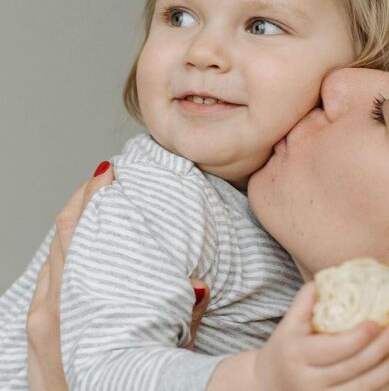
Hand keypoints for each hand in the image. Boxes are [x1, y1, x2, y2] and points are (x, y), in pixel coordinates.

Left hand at [26, 161, 209, 390]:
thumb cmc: (117, 386)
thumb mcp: (155, 358)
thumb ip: (179, 321)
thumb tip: (198, 287)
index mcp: (72, 304)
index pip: (78, 231)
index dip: (92, 196)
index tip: (108, 172)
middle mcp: (50, 307)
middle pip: (62, 235)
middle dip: (84, 202)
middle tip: (105, 179)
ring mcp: (40, 321)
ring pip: (52, 256)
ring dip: (74, 227)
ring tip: (96, 207)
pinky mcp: (36, 335)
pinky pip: (46, 282)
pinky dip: (63, 256)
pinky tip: (79, 252)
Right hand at [254, 282, 388, 390]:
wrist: (268, 385)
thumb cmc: (283, 350)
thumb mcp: (287, 324)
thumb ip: (305, 301)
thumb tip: (325, 278)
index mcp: (298, 354)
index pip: (333, 348)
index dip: (358, 338)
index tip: (376, 323)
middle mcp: (309, 381)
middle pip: (352, 368)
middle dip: (380, 351)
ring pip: (362, 389)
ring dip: (387, 372)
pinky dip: (382, 389)